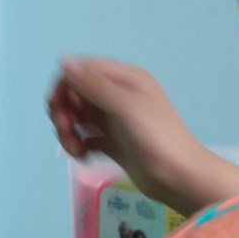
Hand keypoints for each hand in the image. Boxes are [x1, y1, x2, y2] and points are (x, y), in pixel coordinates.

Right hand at [47, 56, 238, 215]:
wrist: (178, 177)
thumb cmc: (155, 137)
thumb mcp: (124, 106)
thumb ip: (93, 84)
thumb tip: (64, 59)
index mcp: (124, 79)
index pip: (82, 70)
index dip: (65, 85)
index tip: (60, 107)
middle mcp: (117, 95)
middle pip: (75, 93)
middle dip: (63, 110)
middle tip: (65, 130)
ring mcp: (114, 119)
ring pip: (76, 115)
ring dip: (68, 130)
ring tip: (75, 149)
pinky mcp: (111, 141)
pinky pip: (84, 136)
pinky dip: (78, 144)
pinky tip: (84, 156)